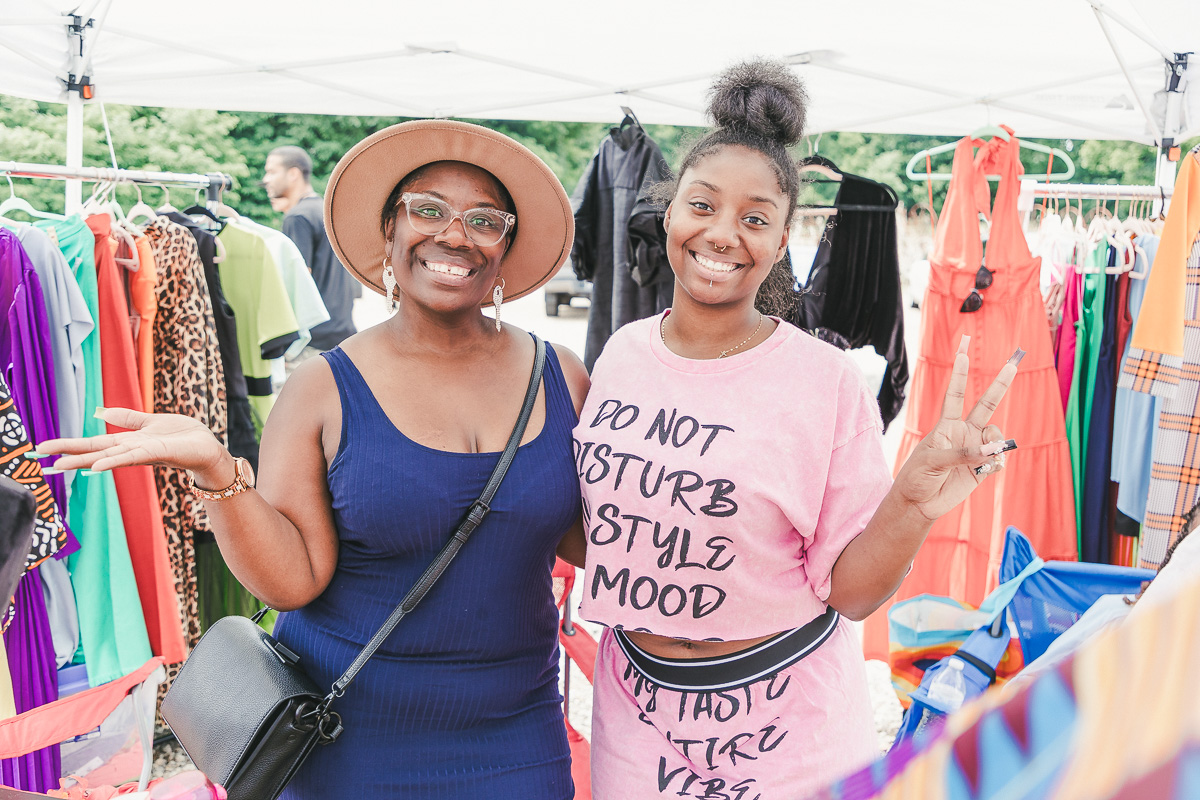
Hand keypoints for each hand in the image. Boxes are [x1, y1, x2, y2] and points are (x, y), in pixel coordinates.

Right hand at [35, 407, 229, 480]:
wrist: (208, 446)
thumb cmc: (183, 435)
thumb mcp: (151, 422)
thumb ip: (128, 418)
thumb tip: (101, 413)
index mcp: (128, 441)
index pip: (93, 443)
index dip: (68, 445)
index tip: (42, 448)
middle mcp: (130, 450)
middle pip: (93, 451)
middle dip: (66, 454)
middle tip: (36, 459)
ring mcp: (141, 453)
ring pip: (106, 457)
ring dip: (82, 462)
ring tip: (57, 466)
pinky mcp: (155, 453)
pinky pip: (130, 458)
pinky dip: (113, 461)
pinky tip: (97, 466)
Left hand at [892, 336, 1021, 521]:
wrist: (919, 503)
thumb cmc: (917, 477)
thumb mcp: (933, 462)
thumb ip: (962, 454)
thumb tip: (991, 450)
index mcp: (946, 425)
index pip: (955, 394)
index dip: (960, 373)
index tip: (963, 351)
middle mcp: (963, 432)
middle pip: (986, 404)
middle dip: (1000, 384)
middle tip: (1013, 362)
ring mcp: (975, 449)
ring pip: (997, 436)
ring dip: (996, 444)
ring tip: (987, 457)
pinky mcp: (982, 467)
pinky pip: (1000, 459)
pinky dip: (997, 463)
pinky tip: (986, 471)